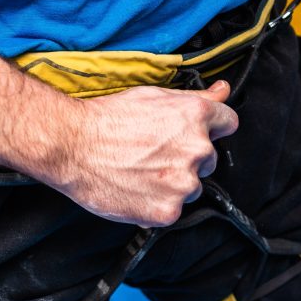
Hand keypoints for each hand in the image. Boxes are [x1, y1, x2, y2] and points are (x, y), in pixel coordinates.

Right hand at [36, 80, 238, 226]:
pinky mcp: (168, 210)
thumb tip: (223, 90)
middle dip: (189, 158)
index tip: (196, 134)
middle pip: (209, 159)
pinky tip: (136, 189)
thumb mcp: (156, 96)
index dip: (212, 128)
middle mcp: (197, 149)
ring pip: (192, 187)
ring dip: (174, 183)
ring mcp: (184, 182)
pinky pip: (173, 209)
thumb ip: (198, 98)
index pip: (228, 123)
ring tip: (141, 172)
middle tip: (155, 154)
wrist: (72, 145)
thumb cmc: (108, 118)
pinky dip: (157, 204)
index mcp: (196, 117)